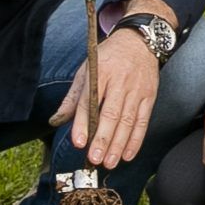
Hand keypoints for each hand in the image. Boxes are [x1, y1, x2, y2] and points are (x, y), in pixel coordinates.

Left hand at [48, 28, 160, 169]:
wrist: (139, 42)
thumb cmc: (109, 57)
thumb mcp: (86, 69)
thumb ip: (73, 97)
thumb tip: (56, 120)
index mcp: (100, 72)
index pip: (89, 101)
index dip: (83, 123)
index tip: (78, 143)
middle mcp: (119, 81)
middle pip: (110, 114)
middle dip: (102, 139)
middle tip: (94, 159)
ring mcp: (136, 89)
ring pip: (127, 121)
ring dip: (118, 145)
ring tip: (109, 162)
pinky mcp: (149, 96)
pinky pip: (143, 121)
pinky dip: (136, 140)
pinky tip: (128, 155)